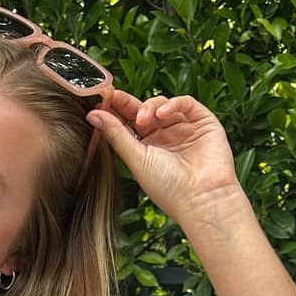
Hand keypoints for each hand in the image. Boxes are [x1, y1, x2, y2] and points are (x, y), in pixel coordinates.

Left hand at [87, 89, 245, 226]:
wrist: (201, 198)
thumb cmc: (167, 187)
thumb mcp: (136, 159)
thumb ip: (116, 134)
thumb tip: (92, 115)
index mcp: (145, 147)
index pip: (127, 123)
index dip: (114, 110)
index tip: (100, 100)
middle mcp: (164, 136)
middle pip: (142, 110)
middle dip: (127, 102)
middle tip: (113, 97)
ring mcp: (183, 128)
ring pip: (162, 104)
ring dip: (149, 106)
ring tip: (143, 119)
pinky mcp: (203, 122)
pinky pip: (186, 103)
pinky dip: (173, 104)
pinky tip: (162, 114)